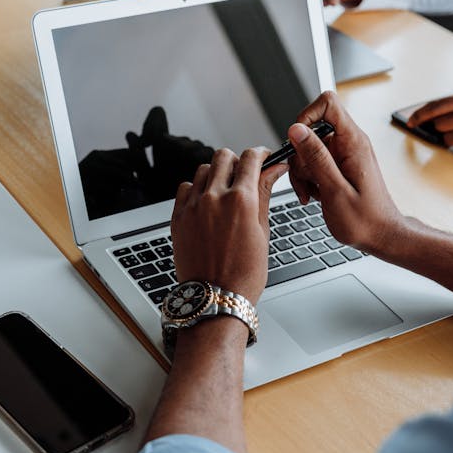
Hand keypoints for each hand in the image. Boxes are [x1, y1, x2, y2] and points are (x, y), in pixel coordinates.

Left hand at [171, 148, 286, 303]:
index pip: (250, 157)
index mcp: (241, 200)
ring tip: (225, 192)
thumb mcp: (262, 231)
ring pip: (204, 170)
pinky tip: (206, 203)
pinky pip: (185, 188)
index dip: (260, 154)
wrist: (215, 298)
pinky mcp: (178, 217)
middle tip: (244, 175)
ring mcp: (193, 206)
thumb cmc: (244, 273)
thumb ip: (264, 194)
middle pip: (224, 156)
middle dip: (237, 161)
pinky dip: (197, 189)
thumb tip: (274, 169)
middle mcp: (214, 198)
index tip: (263, 158)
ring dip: (216, 174)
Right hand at [287, 92, 404, 253]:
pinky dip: (308, 178)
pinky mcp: (338, 165)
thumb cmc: (364, 220)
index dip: (306, 116)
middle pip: (310, 131)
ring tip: (312, 194)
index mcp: (353, 142)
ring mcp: (343, 154)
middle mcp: (349, 143)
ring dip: (302, 172)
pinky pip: (313, 162)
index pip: (327, 103)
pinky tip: (315, 195)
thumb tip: (296, 130)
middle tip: (307, 182)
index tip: (297, 142)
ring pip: (307, 149)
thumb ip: (316, 157)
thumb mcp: (335, 190)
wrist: (381, 236)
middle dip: (300, 157)